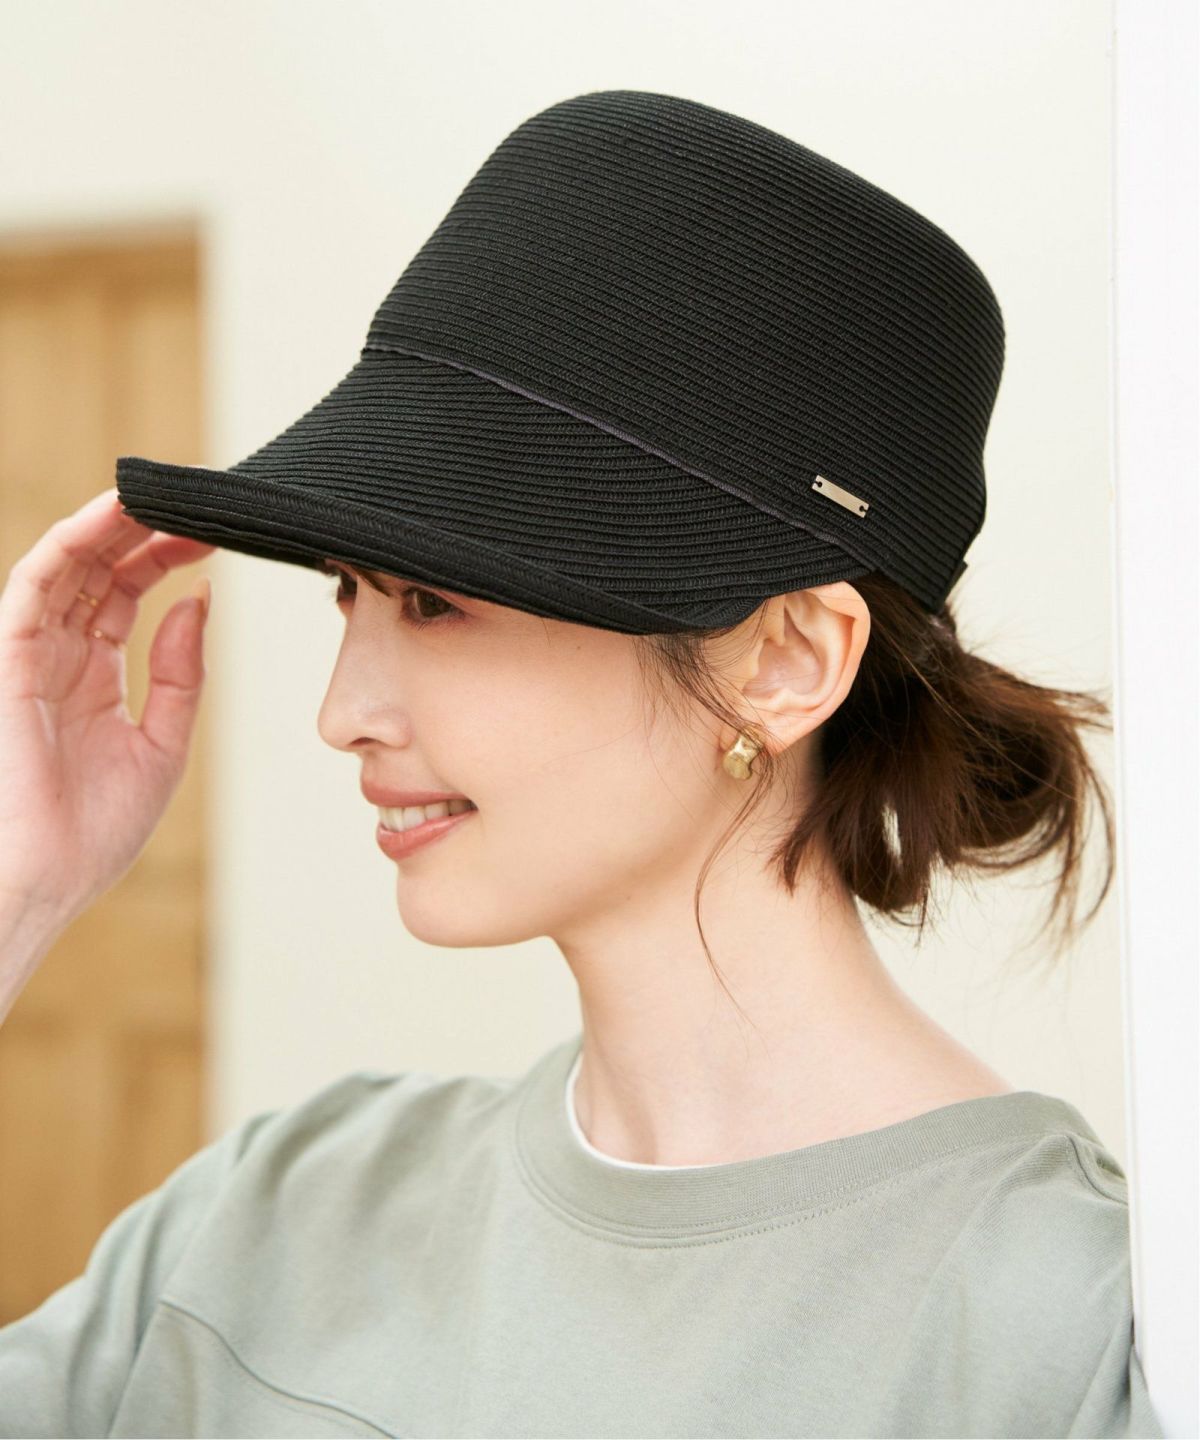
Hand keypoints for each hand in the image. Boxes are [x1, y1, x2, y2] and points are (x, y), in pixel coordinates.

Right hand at [0, 486, 215, 928]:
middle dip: (138, 530)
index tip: (209, 534)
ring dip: (103, 526)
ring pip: (63, 569)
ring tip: (151, 493)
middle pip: (95, 571)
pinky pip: (32, 593)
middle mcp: (58, 658)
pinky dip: (66, 550)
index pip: (124, 595)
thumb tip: (198, 601)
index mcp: (92, 676)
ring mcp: (31, 659)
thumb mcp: (163, 744)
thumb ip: (180, 672)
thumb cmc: (97, 829)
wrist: (50, 881)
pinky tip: (104, 521)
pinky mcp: (10, 666)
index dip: (162, 558)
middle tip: (189, 499)